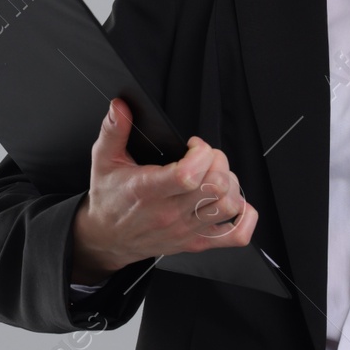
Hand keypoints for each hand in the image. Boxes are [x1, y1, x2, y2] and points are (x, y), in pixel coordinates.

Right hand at [70, 98, 258, 283]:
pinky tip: (232, 202)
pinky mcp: (197, 242)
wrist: (108, 238)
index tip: (194, 145)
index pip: (188, 175)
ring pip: (230, 205)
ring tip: (214, 176)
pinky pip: (237, 235)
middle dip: (218, 162)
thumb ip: (113, 131)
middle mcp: (170, 213)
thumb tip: (120, 107)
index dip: (201, 153)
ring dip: (230, 184)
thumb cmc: (110, 200)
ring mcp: (187, 230)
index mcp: (148, 191)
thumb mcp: (104, 161)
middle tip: (206, 157)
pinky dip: (246, 217)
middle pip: (216, 186)